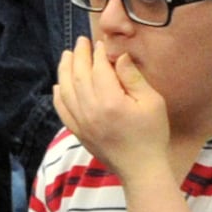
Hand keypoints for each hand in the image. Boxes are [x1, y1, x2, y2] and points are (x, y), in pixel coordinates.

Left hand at [53, 33, 175, 182]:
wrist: (141, 170)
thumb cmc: (152, 135)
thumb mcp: (152, 102)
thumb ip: (133, 78)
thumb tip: (119, 57)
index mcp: (111, 101)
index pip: (99, 69)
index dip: (98, 53)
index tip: (100, 43)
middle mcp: (91, 111)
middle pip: (78, 76)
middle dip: (79, 56)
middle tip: (81, 42)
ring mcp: (82, 123)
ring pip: (66, 90)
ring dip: (65, 70)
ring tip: (67, 56)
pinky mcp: (79, 133)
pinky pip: (62, 109)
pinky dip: (58, 94)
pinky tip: (59, 84)